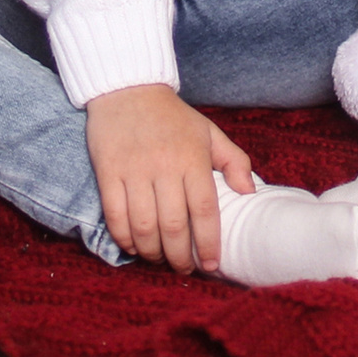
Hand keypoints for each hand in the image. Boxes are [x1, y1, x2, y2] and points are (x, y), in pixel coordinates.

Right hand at [84, 83, 255, 272]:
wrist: (127, 88)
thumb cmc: (172, 116)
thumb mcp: (209, 132)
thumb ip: (234, 161)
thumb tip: (250, 193)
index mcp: (193, 157)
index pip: (204, 209)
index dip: (208, 242)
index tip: (211, 264)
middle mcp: (164, 166)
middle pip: (173, 224)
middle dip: (179, 256)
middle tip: (184, 268)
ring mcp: (134, 170)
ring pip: (143, 225)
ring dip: (152, 251)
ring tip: (159, 259)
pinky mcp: (108, 171)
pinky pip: (115, 214)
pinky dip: (124, 238)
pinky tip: (134, 246)